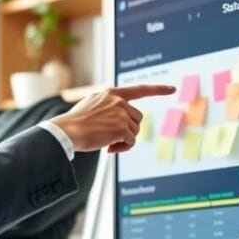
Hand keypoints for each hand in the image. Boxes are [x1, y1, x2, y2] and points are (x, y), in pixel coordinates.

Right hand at [49, 85, 174, 152]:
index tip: (172, 89)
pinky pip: (131, 142)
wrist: (66, 131)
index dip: (157, 89)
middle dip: (128, 129)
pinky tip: (109, 149)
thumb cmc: (75, 122)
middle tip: (112, 138)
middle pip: (137, 118)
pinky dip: (123, 148)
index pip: (139, 89)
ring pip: (135, 131)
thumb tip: (120, 120)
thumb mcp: (91, 105)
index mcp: (111, 93)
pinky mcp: (121, 128)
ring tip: (108, 143)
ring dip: (124, 140)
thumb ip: (107, 106)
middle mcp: (119, 101)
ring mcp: (121, 114)